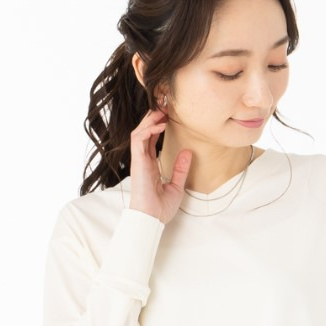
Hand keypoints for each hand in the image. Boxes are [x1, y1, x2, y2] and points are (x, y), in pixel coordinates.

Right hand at [128, 106, 194, 223]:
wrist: (151, 219)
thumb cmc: (161, 208)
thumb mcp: (177, 186)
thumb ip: (180, 169)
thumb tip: (188, 152)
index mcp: (150, 165)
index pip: (151, 139)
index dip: (158, 125)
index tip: (169, 116)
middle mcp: (142, 160)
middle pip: (144, 131)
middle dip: (153, 116)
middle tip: (166, 106)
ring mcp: (138, 160)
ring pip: (140, 131)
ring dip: (150, 119)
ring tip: (163, 110)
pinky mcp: (137, 162)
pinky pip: (139, 139)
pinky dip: (149, 128)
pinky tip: (161, 124)